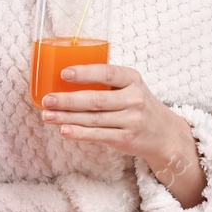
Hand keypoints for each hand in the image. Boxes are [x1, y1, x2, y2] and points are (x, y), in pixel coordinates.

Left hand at [40, 63, 206, 205]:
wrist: (164, 133)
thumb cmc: (139, 103)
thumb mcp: (131, 85)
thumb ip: (108, 80)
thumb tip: (66, 76)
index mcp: (133, 79)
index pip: (108, 73)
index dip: (85, 73)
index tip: (64, 73)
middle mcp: (134, 99)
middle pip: (96, 100)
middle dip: (68, 100)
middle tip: (47, 99)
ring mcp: (131, 120)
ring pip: (93, 119)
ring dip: (67, 118)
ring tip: (47, 115)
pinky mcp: (125, 139)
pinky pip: (98, 135)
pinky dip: (79, 133)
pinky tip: (64, 130)